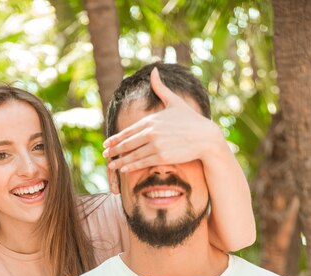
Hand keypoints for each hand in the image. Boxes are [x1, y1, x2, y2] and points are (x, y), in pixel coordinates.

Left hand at [103, 67, 220, 172]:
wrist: (205, 137)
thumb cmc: (191, 120)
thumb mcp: (174, 101)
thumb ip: (160, 88)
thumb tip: (154, 70)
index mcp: (151, 120)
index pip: (128, 131)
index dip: (116, 138)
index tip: (106, 143)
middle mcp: (151, 132)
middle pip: (127, 143)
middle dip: (114, 150)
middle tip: (104, 155)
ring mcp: (156, 145)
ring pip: (133, 155)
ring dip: (120, 161)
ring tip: (111, 166)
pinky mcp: (162, 157)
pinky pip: (142, 162)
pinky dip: (131, 166)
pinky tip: (124, 169)